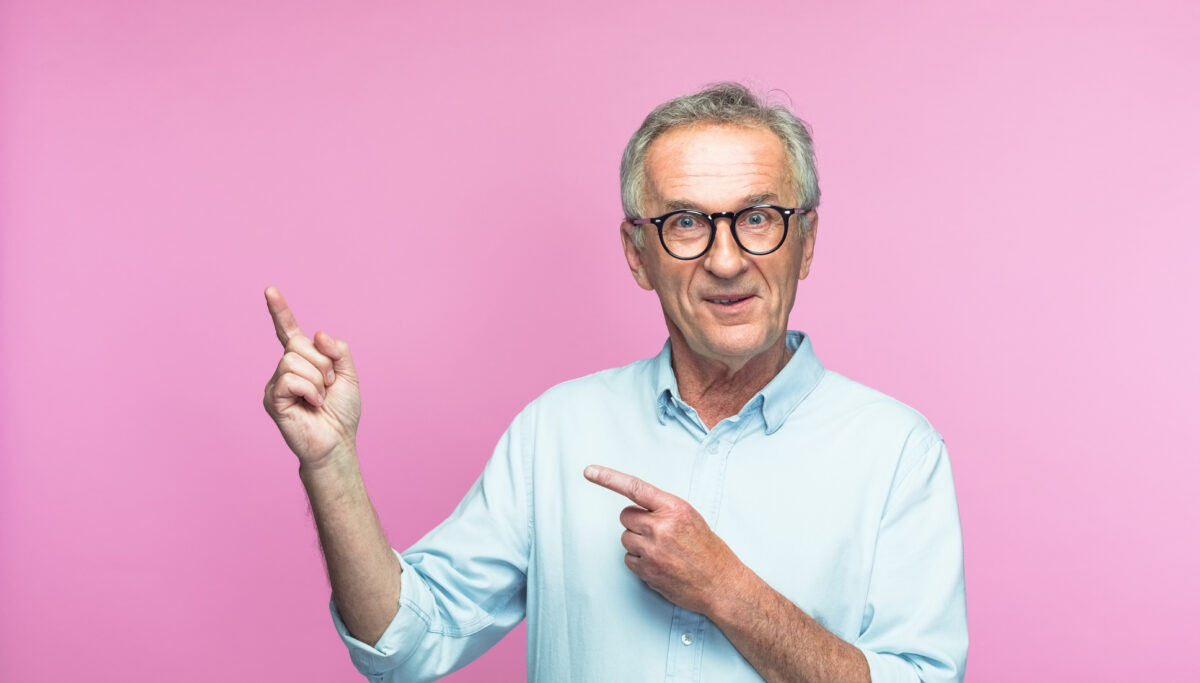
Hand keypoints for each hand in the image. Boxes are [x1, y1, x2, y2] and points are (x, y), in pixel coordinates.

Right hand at [262, 286, 361, 466]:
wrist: (336, 442)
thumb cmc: (341, 412)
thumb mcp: (348, 374)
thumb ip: (338, 350)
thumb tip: (317, 334)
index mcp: (304, 360)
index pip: (289, 331)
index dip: (280, 311)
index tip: (270, 290)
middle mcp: (286, 368)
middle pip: (300, 345)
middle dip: (323, 364)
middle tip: (328, 387)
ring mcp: (277, 383)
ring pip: (294, 360)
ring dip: (317, 380)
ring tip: (319, 398)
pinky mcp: (273, 399)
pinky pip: (291, 379)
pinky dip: (309, 390)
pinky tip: (312, 405)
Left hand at [584, 464, 745, 615]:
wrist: (721, 584)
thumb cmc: (708, 550)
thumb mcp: (691, 518)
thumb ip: (663, 510)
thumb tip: (637, 510)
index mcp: (675, 508)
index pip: (636, 488)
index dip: (609, 478)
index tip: (589, 471)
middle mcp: (661, 527)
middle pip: (625, 516)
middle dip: (636, 523)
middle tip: (656, 533)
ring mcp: (652, 550)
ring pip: (625, 538)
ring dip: (638, 543)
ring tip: (662, 551)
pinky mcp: (647, 571)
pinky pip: (628, 559)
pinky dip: (639, 562)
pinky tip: (660, 565)